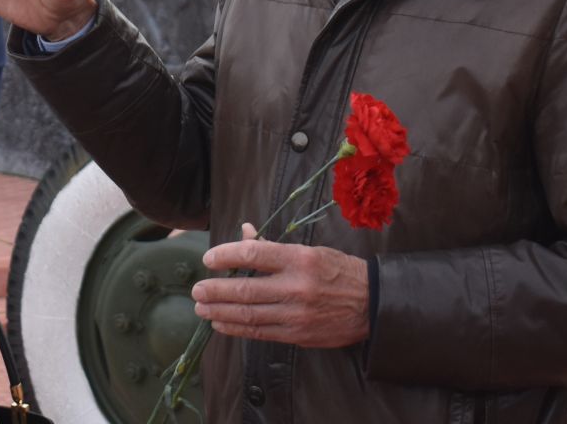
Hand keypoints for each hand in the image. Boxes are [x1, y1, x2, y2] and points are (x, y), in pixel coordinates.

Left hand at [192, 223, 369, 346]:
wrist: (370, 303)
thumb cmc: (336, 271)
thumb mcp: (308, 250)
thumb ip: (272, 246)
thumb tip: (242, 232)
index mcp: (298, 258)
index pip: (254, 254)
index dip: (226, 255)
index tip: (208, 259)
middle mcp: (296, 286)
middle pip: (245, 289)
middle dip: (215, 290)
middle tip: (196, 289)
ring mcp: (296, 313)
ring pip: (248, 314)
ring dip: (220, 311)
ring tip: (201, 307)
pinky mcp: (297, 334)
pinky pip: (260, 332)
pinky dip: (236, 327)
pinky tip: (221, 322)